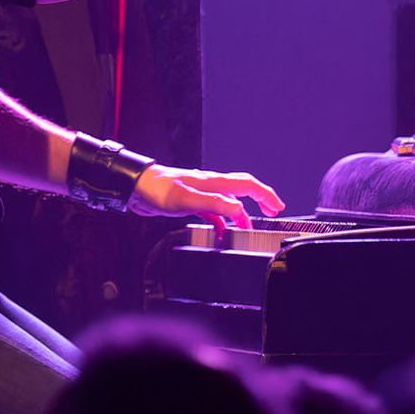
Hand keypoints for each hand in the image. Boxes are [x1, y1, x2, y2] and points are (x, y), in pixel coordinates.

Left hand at [128, 165, 285, 229]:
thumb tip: (237, 208)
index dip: (265, 195)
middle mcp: (211, 185)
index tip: (277, 207)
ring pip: (229, 202)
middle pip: (243, 189)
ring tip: (247, 229)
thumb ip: (214, 203)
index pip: (248, 185)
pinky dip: (222, 221)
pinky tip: (221, 232)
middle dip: (260, 199)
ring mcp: (201, 193)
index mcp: (213, 182)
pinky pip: (213, 211)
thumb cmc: (158, 190)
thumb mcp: (187, 200)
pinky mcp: (191, 202)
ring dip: (241, 215)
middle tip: (273, 212)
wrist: (136, 188)